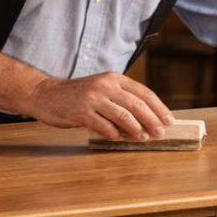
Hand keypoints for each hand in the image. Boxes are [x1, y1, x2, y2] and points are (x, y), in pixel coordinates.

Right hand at [29, 73, 174, 140]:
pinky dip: (115, 134)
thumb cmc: (78, 96)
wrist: (47, 95)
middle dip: (152, 120)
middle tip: (160, 133)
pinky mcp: (81, 112)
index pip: (144, 93)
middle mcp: (106, 85)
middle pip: (137, 105)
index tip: (169, 121)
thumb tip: (148, 119)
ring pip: (124, 116)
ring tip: (144, 138)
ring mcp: (93, 98)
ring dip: (137, 130)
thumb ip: (122, 100)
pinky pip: (104, 126)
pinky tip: (119, 138)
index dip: (159, 108)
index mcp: (114, 78)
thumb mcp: (103, 90)